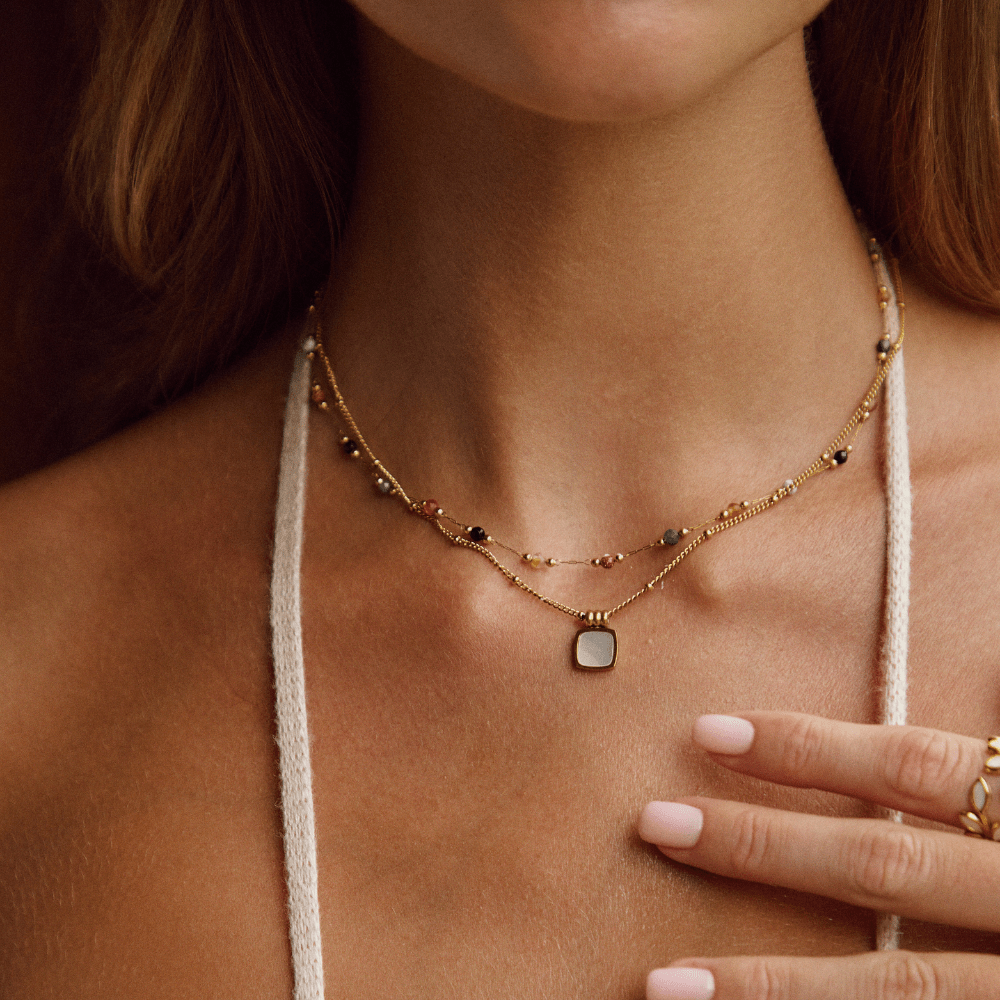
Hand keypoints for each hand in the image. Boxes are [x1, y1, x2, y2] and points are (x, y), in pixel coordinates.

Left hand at [637, 712, 999, 998]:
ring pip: (899, 984)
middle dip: (761, 846)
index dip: (807, 748)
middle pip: (882, 863)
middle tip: (656, 824)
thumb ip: (978, 768)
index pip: (910, 766)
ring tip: (666, 984)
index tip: (707, 732)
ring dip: (772, 986)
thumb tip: (927, 720)